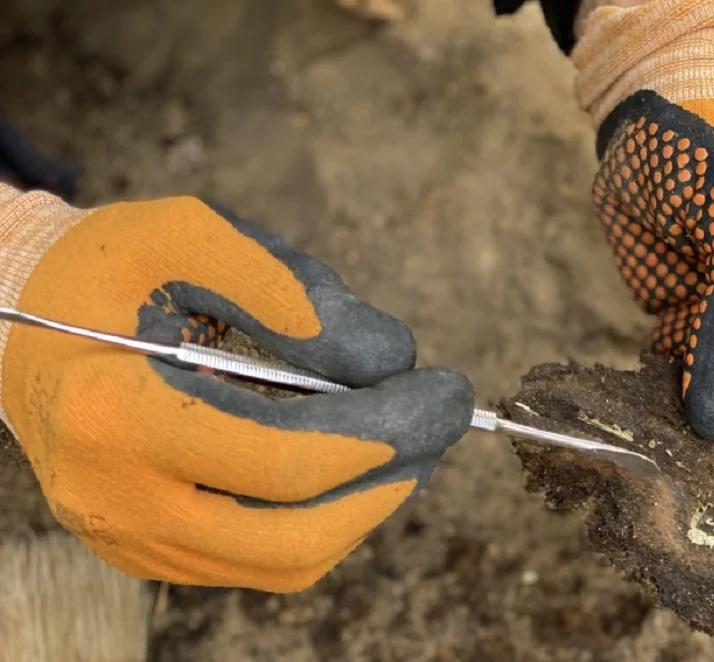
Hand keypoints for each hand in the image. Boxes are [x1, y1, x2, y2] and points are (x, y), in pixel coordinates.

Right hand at [1, 196, 471, 591]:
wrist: (25, 324)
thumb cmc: (106, 272)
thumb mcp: (189, 236)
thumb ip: (290, 291)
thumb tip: (387, 358)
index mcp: (114, 417)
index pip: (282, 458)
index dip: (381, 429)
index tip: (444, 390)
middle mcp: (116, 502)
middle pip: (293, 535)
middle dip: (390, 478)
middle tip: (444, 421)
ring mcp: (132, 542)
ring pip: (285, 561)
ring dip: (369, 505)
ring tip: (415, 441)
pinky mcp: (151, 554)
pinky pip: (262, 560)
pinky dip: (327, 517)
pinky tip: (360, 463)